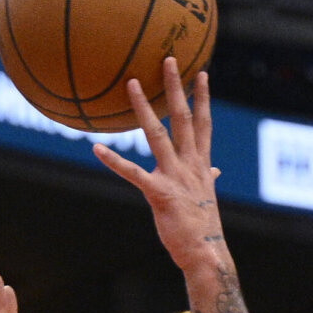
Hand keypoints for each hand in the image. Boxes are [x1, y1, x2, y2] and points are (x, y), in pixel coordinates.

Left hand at [90, 61, 225, 274]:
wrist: (205, 253)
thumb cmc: (202, 228)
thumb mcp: (206, 197)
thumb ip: (209, 178)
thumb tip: (216, 170)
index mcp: (201, 164)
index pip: (203, 124)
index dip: (202, 98)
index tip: (201, 73)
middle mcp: (190, 164)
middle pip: (184, 118)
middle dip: (176, 88)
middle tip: (168, 59)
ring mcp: (175, 177)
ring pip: (157, 135)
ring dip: (143, 108)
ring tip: (130, 84)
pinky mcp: (159, 194)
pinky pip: (132, 174)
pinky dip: (113, 161)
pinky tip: (96, 148)